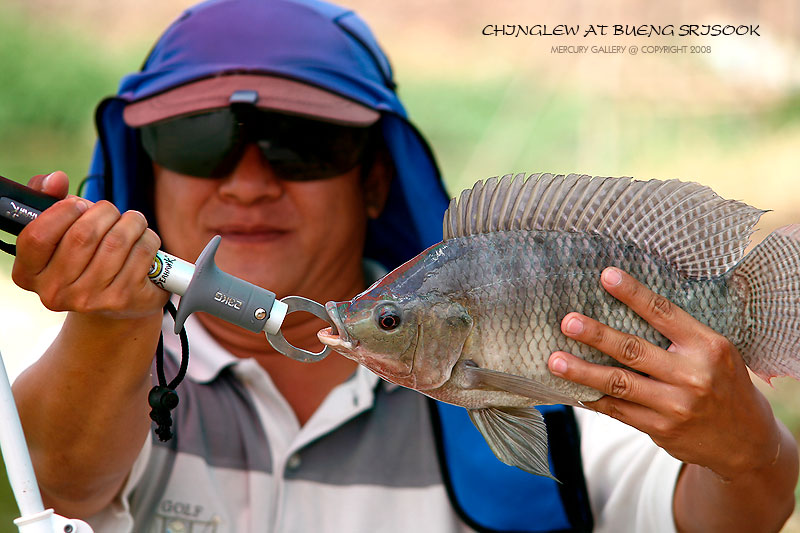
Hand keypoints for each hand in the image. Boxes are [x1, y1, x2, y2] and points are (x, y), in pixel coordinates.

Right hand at [12, 171, 168, 318]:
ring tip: (132, 222)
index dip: (61, 212)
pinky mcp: (124, 299)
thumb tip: (57, 179)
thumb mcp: (58, 232)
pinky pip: (142, 252)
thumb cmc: (83, 258)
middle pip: (83, 234)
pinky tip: (143, 240)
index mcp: (29, 274)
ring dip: (131, 221)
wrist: (114, 304)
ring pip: (117, 240)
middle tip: (110, 211)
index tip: (78, 205)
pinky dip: (148, 237)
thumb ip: (46, 199)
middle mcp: (56, 292)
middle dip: (104, 211)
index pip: (37, 236)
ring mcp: (91, 299)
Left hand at [547, 267, 782, 480]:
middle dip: (596, 335)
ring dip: (582, 371)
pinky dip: (592, 398)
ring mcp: (675, 405)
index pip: (664, 313)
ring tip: (555, 360)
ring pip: (619, 383)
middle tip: (567, 322)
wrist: (747, 440)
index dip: (633, 293)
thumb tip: (626, 305)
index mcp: (708, 347)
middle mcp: (692, 375)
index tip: (606, 276)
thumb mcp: (716, 352)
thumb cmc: (724, 383)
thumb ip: (680, 334)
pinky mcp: (660, 428)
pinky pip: (617, 410)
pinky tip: (570, 389)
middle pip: (634, 350)